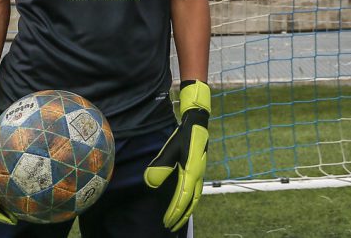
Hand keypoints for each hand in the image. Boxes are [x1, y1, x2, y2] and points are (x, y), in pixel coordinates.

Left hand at [144, 80, 211, 230]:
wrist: (198, 123)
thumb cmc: (183, 135)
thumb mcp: (170, 149)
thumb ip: (160, 166)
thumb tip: (150, 184)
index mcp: (191, 173)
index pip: (182, 198)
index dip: (174, 212)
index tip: (166, 222)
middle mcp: (198, 176)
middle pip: (191, 202)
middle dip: (181, 216)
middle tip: (171, 226)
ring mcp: (200, 173)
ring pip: (196, 198)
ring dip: (187, 210)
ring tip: (178, 219)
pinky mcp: (199, 170)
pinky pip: (196, 191)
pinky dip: (191, 201)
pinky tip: (185, 202)